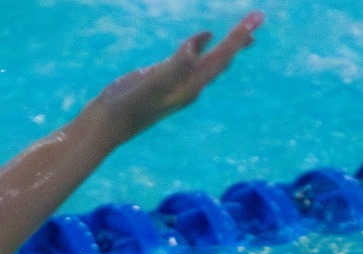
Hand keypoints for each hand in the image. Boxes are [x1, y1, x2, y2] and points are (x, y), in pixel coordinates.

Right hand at [89, 11, 264, 145]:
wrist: (104, 127)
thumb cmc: (126, 108)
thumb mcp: (151, 84)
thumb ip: (174, 66)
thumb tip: (196, 47)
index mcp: (190, 87)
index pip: (221, 57)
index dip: (239, 36)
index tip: (257, 17)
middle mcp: (188, 86)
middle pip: (222, 59)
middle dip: (240, 39)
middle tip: (258, 19)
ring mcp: (174, 83)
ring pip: (209, 61)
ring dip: (226, 45)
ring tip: (243, 33)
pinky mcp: (160, 79)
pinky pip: (188, 59)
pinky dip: (200, 47)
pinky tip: (203, 40)